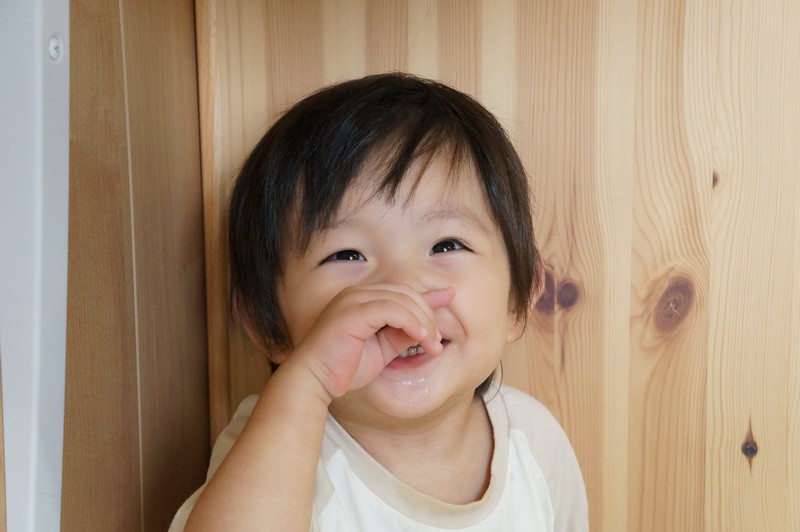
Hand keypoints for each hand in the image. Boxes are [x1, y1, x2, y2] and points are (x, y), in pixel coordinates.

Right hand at [291, 284, 454, 398]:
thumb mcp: (384, 348)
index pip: (403, 292)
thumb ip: (403, 333)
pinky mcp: (351, 312)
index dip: (428, 299)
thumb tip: (429, 324)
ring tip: (431, 344)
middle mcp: (357, 293)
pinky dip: (409, 320)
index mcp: (363, 298)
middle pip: (406, 292)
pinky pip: (390, 308)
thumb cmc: (344, 367)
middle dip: (428, 315)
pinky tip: (420, 336)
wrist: (314, 380)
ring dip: (423, 321)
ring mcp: (353, 300)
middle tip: (436, 343)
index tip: (449, 302)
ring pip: (401, 299)